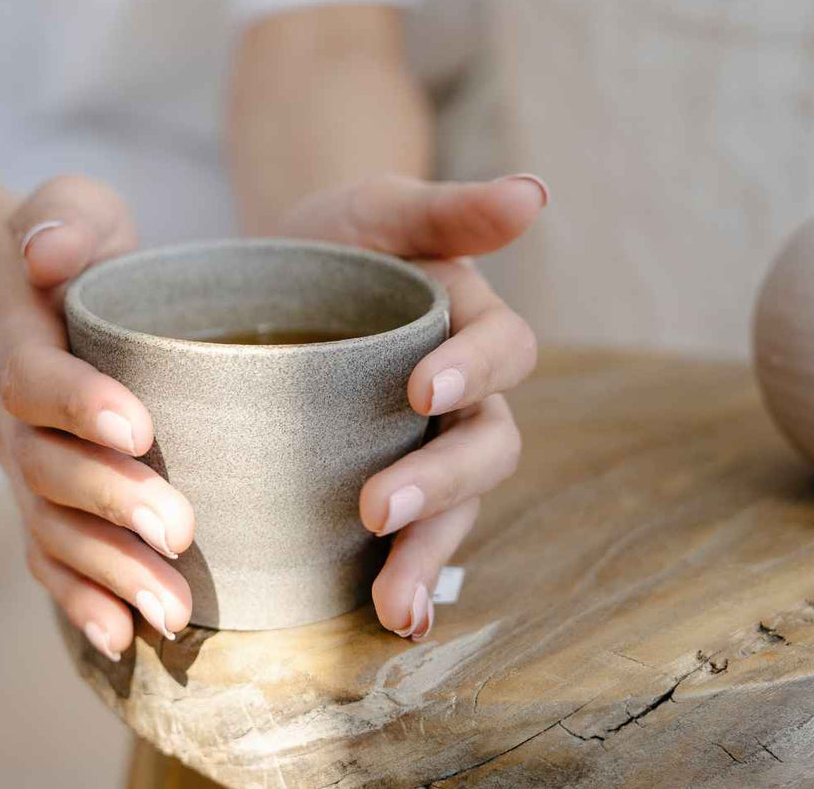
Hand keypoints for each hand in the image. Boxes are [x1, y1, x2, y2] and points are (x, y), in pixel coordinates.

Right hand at [0, 175, 194, 661]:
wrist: (22, 293)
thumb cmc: (71, 245)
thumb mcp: (72, 208)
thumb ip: (64, 221)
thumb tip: (46, 251)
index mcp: (16, 341)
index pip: (35, 378)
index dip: (78, 404)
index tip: (137, 427)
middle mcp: (7, 415)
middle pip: (46, 471)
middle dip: (111, 503)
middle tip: (179, 529)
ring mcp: (21, 468)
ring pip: (52, 531)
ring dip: (109, 573)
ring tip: (172, 612)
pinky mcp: (43, 505)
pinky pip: (51, 561)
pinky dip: (82, 602)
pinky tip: (124, 640)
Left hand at [279, 174, 547, 639]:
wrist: (275, 275)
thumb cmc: (340, 236)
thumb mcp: (384, 208)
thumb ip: (453, 210)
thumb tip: (537, 193)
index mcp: (474, 327)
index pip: (504, 352)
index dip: (473, 371)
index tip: (419, 390)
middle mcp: (465, 398)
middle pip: (485, 448)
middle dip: (440, 483)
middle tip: (377, 508)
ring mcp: (429, 450)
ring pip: (457, 509)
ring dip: (429, 556)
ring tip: (392, 607)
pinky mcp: (385, 487)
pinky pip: (412, 538)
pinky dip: (409, 580)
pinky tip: (389, 621)